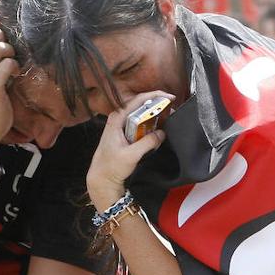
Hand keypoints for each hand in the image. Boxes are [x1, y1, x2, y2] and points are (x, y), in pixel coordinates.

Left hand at [86, 91, 173, 208]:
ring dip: (155, 114)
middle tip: (172, 107)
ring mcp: (121, 125)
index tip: (169, 97)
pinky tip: (158, 128)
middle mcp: (118, 119)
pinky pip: (139, 123)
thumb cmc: (111, 166)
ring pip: (141, 114)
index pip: (138, 100)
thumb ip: (147, 143)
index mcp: (117, 119)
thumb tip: (161, 133)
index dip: (155, 96)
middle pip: (141, 105)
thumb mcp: (131, 155)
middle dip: (157, 104)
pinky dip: (150, 124)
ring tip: (168, 116)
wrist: (102, 178)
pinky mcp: (124, 132)